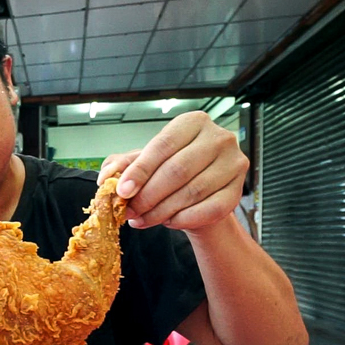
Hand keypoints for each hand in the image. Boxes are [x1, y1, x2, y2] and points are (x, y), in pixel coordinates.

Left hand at [97, 111, 248, 231]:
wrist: (200, 194)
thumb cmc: (171, 171)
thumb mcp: (145, 162)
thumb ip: (123, 165)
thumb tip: (106, 176)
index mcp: (193, 122)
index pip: (163, 145)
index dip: (140, 171)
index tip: (122, 191)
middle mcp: (218, 138)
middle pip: (177, 170)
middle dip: (148, 195)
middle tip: (129, 211)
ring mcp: (233, 163)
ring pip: (192, 192)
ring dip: (161, 211)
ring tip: (142, 219)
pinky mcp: (238, 190)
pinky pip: (209, 209)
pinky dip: (184, 219)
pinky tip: (168, 222)